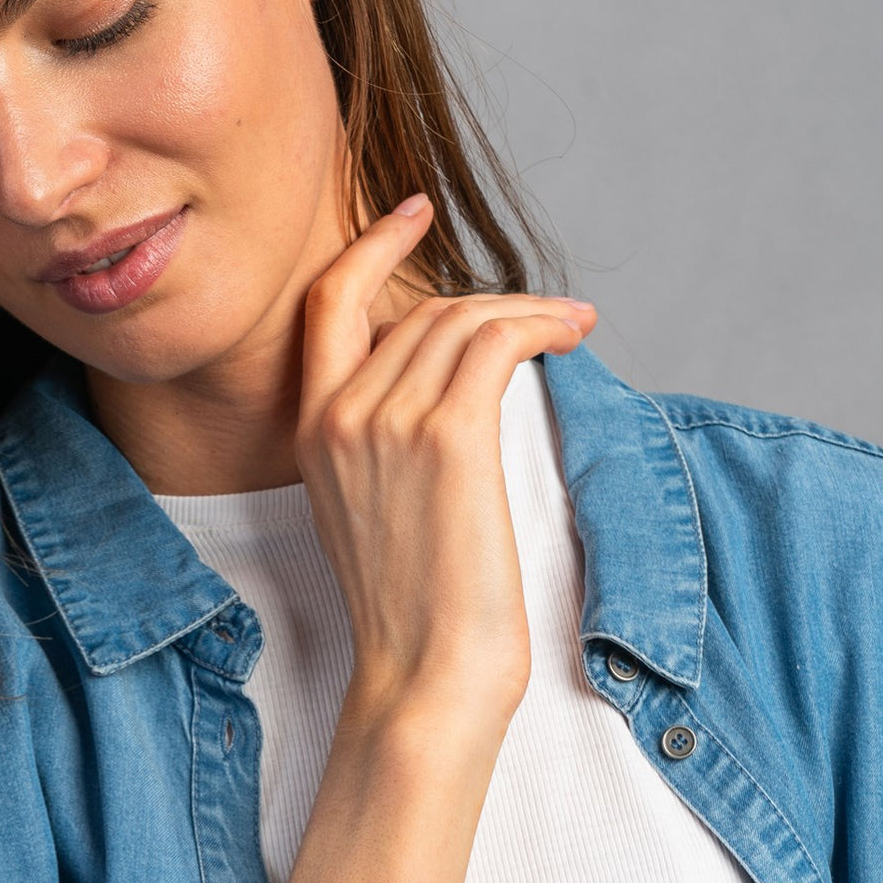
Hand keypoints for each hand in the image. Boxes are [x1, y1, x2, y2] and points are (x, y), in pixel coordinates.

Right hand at [295, 194, 596, 739]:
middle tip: (546, 315)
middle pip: (418, 309)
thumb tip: (444, 381)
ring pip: (463, 317)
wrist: (424, 670)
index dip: (372, 246)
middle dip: (488, 299)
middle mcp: (340, 414)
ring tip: (570, 324)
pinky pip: (497, 341)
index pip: (328, 302)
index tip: (411, 213)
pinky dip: (541, 323)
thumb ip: (376, 438)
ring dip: (527, 308)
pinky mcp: (447, 437)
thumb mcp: (363, 509)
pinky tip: (571, 334)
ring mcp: (387, 422)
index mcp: (311, 429)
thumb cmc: (410, 606)